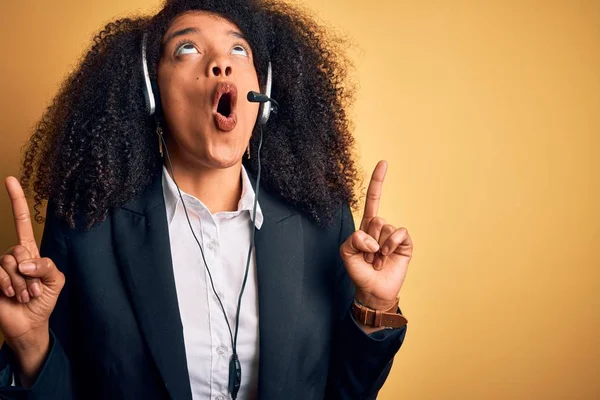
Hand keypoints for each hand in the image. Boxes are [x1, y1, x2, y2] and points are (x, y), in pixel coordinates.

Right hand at [0, 177, 63, 370]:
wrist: (30, 323)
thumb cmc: (43, 300)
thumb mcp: (55, 281)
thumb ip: (46, 266)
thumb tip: (24, 262)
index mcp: (30, 251)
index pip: (22, 221)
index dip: (16, 201)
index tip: (10, 179)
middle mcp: (13, 256)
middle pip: (20, 249)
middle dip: (31, 273)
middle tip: (34, 290)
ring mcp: (0, 267)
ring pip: (10, 262)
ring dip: (21, 283)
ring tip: (24, 295)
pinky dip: (9, 285)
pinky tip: (11, 296)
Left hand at [339, 161, 412, 309]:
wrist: (373, 292)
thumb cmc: (359, 272)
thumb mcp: (346, 254)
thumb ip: (352, 240)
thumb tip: (372, 237)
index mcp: (366, 226)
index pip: (373, 199)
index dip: (377, 181)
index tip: (384, 162)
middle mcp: (381, 228)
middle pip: (375, 217)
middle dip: (368, 240)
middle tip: (368, 257)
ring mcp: (393, 236)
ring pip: (386, 227)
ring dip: (378, 248)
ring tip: (377, 260)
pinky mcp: (405, 244)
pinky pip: (399, 233)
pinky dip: (391, 244)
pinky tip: (388, 256)